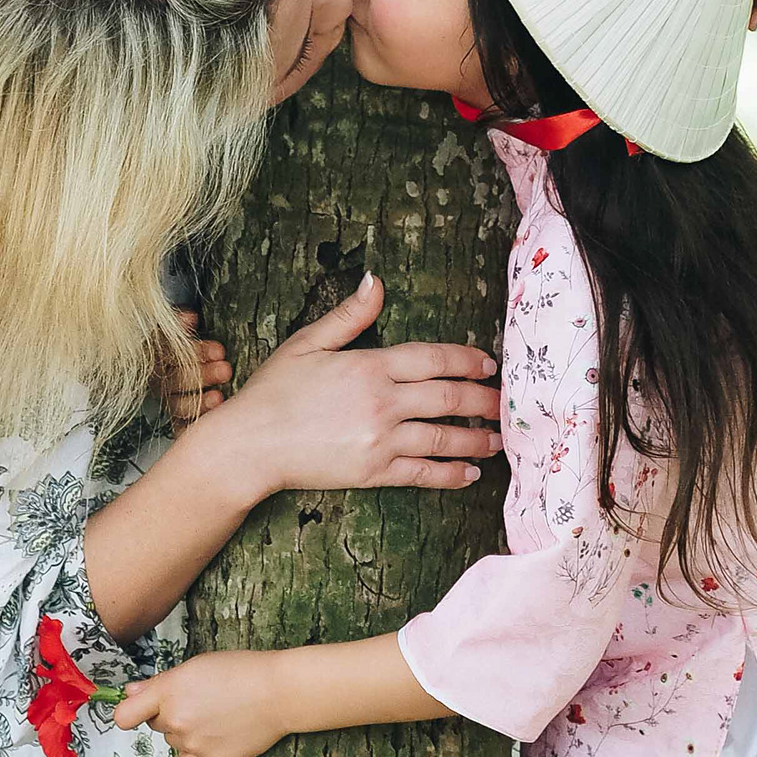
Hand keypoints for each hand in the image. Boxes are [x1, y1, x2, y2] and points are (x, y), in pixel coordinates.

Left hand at [114, 651, 288, 756]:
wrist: (279, 693)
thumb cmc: (241, 671)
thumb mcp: (196, 666)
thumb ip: (159, 683)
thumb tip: (129, 693)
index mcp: (169, 691)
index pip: (124, 716)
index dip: (130, 713)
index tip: (137, 712)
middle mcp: (176, 720)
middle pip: (155, 725)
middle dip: (169, 715)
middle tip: (200, 702)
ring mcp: (193, 744)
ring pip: (174, 742)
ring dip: (187, 733)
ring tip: (218, 716)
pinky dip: (197, 752)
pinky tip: (218, 735)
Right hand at [154, 309, 232, 428]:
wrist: (185, 362)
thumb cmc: (186, 344)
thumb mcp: (183, 328)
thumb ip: (183, 321)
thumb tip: (190, 318)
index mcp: (159, 355)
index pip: (174, 354)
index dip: (198, 352)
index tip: (219, 350)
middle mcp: (161, 379)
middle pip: (176, 380)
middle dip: (203, 375)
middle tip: (225, 370)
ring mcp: (169, 400)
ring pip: (178, 405)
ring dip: (200, 402)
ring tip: (219, 398)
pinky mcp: (177, 420)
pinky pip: (180, 427)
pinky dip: (192, 427)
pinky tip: (208, 424)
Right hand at [218, 270, 501, 500]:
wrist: (250, 445)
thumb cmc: (273, 391)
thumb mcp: (307, 343)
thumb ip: (349, 315)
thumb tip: (376, 282)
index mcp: (370, 366)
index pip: (433, 358)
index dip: (467, 360)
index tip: (488, 363)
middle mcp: (383, 402)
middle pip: (448, 398)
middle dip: (483, 399)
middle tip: (505, 402)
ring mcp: (380, 440)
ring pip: (443, 438)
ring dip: (476, 439)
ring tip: (497, 440)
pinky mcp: (374, 473)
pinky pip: (423, 474)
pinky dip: (450, 474)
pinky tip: (469, 473)